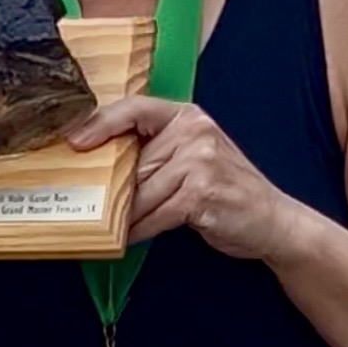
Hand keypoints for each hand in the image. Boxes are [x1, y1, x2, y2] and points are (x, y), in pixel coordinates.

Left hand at [69, 99, 299, 260]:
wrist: (273, 221)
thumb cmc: (227, 191)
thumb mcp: (195, 157)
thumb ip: (159, 152)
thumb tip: (103, 163)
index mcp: (189, 117)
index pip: (135, 108)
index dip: (101, 123)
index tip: (74, 141)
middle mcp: (195, 132)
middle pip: (134, 161)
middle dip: (115, 190)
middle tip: (96, 205)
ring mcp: (200, 161)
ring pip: (141, 192)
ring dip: (127, 216)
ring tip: (117, 227)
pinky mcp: (201, 192)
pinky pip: (155, 215)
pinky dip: (140, 230)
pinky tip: (132, 238)